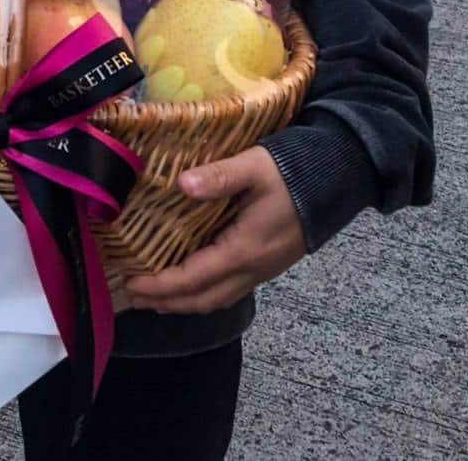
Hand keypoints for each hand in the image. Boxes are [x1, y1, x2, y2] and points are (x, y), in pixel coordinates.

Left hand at [125, 146, 306, 314]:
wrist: (337, 177)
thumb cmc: (293, 170)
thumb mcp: (254, 166)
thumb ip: (219, 176)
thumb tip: (182, 184)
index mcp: (244, 250)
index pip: (193, 279)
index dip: (159, 285)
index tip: (130, 283)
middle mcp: (253, 268)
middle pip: (202, 299)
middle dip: (166, 302)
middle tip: (132, 296)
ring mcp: (262, 269)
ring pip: (217, 298)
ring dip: (183, 301)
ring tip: (154, 295)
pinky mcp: (268, 263)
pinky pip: (229, 289)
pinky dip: (203, 292)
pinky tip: (191, 281)